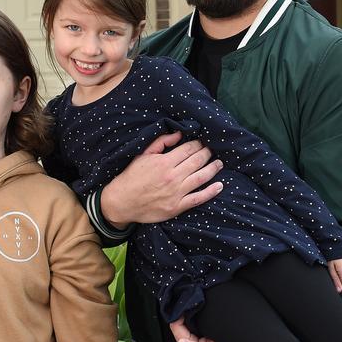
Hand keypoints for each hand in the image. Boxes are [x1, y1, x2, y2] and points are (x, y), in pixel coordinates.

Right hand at [101, 132, 223, 227]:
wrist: (121, 202)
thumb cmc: (131, 177)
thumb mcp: (142, 155)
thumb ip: (160, 142)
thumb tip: (178, 134)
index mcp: (164, 162)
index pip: (188, 149)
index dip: (198, 144)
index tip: (202, 141)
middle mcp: (173, 177)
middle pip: (197, 161)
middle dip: (207, 153)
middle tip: (212, 150)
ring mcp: (176, 193)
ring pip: (201, 178)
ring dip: (213, 169)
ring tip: (219, 163)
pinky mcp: (177, 207)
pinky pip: (198, 198)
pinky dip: (211, 192)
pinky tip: (219, 186)